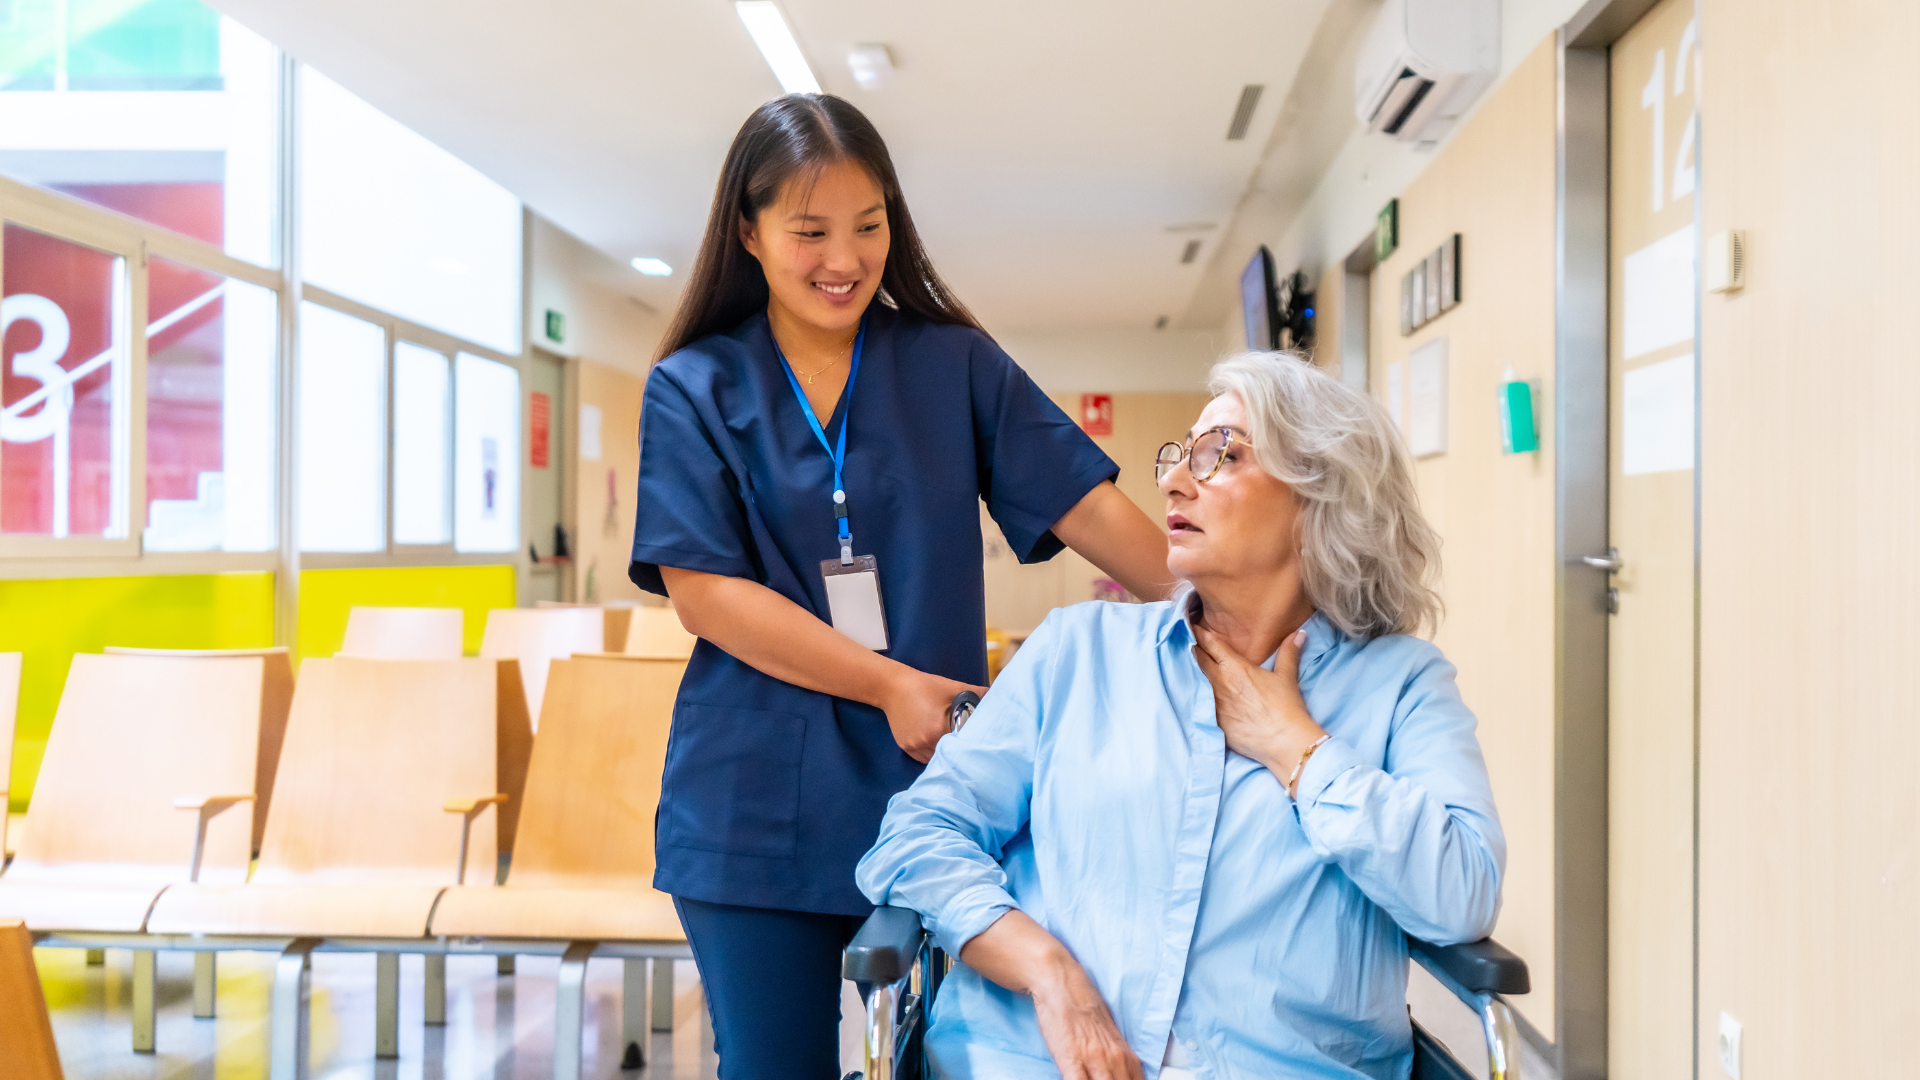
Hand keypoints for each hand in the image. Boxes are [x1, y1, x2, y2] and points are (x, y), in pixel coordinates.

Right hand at [881, 669, 985, 763]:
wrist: (893, 687)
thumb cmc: (925, 686)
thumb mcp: (953, 687)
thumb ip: (977, 693)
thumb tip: (998, 698)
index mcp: (938, 728)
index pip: (962, 742)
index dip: (971, 742)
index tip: (981, 742)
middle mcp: (925, 742)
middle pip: (950, 753)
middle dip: (960, 750)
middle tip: (971, 748)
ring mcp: (914, 747)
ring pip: (937, 759)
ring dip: (946, 754)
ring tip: (956, 747)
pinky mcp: (906, 748)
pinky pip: (924, 758)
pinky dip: (933, 754)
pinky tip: (940, 745)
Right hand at [959, 911, 1142, 1079]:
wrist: (1060, 981)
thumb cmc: (1082, 1004)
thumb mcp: (1108, 1032)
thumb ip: (1116, 1056)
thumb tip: (1123, 1071)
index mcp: (1123, 1054)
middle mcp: (1113, 1058)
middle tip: (1104, 1079)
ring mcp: (1093, 1059)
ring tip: (1093, 1079)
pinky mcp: (1071, 1059)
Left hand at [1191, 621, 1326, 787]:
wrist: (1283, 741)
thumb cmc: (1286, 707)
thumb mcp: (1287, 677)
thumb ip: (1288, 652)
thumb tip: (1299, 633)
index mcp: (1235, 668)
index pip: (1211, 644)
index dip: (1200, 632)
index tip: (1192, 625)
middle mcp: (1219, 683)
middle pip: (1199, 659)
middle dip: (1195, 649)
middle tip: (1191, 641)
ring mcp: (1214, 703)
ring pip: (1198, 681)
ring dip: (1197, 672)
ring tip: (1195, 666)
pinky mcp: (1214, 721)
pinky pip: (1202, 704)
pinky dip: (1201, 696)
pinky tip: (1201, 695)